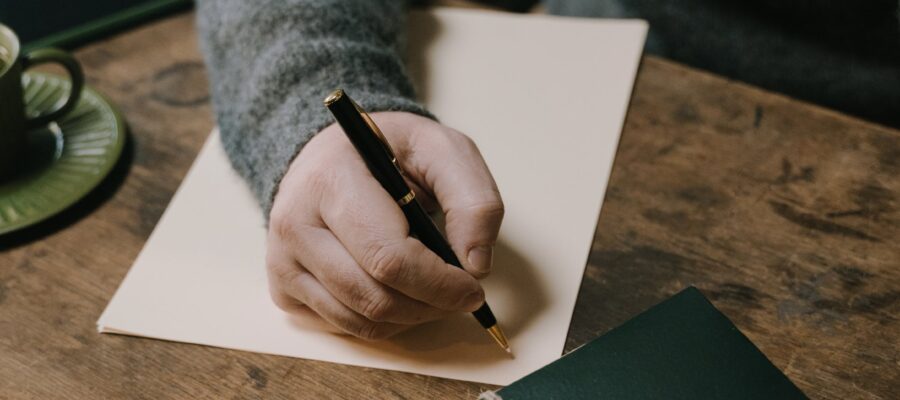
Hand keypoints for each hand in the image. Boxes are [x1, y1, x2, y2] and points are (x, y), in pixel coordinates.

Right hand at [267, 111, 503, 338]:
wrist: (332, 153)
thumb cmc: (389, 150)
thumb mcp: (443, 150)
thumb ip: (473, 200)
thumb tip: (476, 265)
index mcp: (331, 181)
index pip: (388, 257)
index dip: (439, 284)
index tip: (472, 287)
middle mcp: (295, 224)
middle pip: (375, 297)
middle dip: (431, 305)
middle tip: (461, 293)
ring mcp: (282, 260)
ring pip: (361, 320)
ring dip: (411, 316)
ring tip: (433, 289)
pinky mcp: (283, 287)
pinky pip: (343, 326)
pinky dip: (382, 320)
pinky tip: (396, 288)